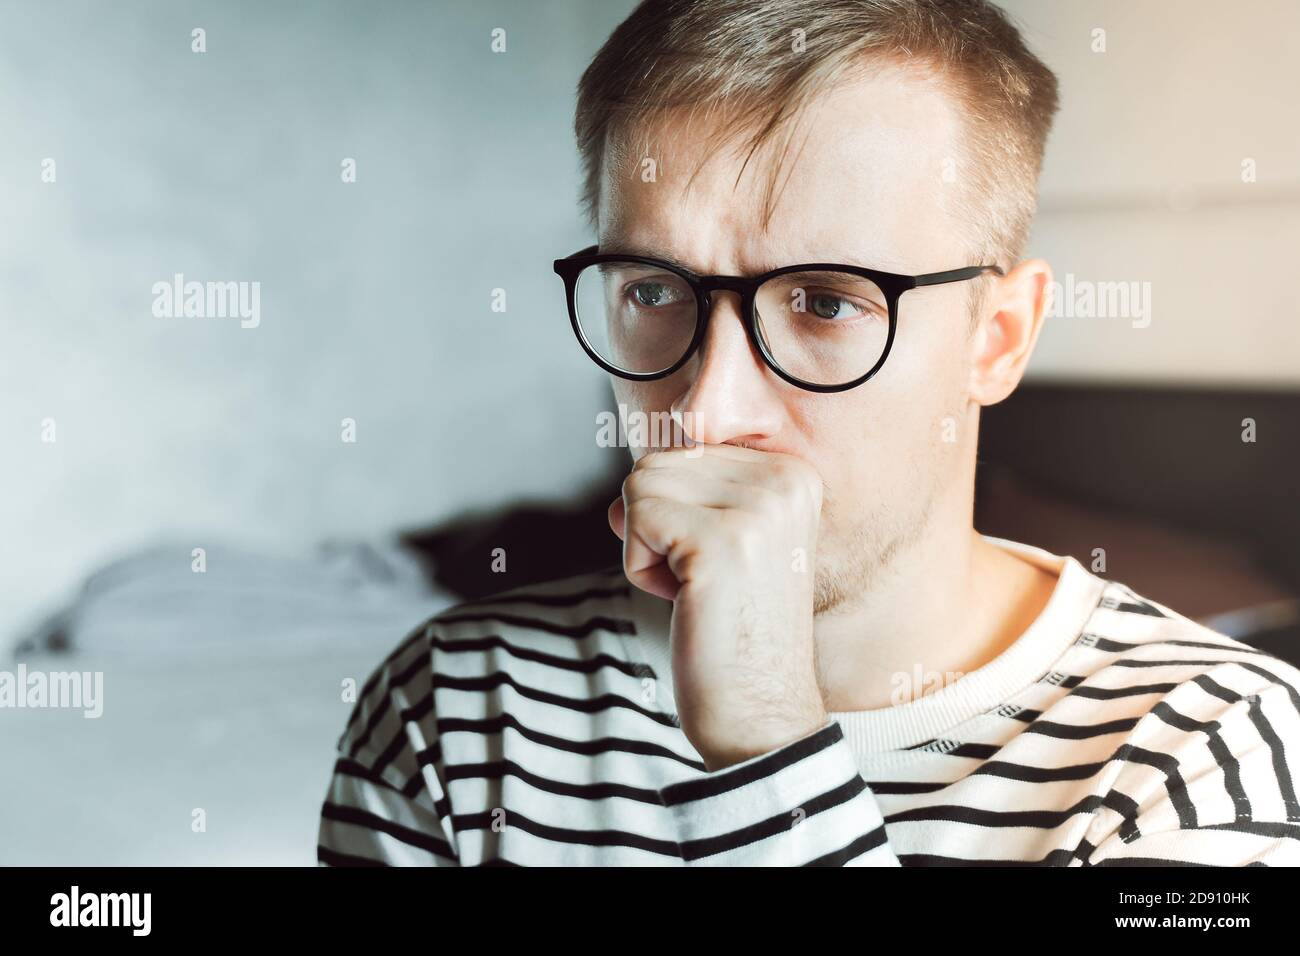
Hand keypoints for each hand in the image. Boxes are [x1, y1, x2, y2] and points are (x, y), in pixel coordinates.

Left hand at [608, 443, 828, 770]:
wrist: (762, 716)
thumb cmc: (737, 635)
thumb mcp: (726, 542)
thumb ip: (682, 496)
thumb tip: (622, 491)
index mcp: (794, 474)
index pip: (686, 451)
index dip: (678, 515)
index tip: (720, 566)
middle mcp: (785, 480)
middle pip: (657, 464)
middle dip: (657, 530)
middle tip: (705, 584)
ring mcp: (757, 508)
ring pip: (639, 486)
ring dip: (647, 549)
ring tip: (698, 591)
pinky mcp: (719, 541)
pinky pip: (634, 520)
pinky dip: (640, 568)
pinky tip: (686, 601)